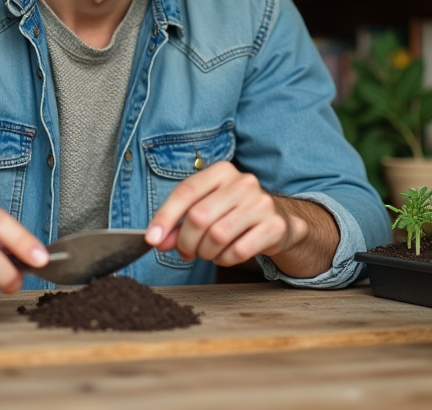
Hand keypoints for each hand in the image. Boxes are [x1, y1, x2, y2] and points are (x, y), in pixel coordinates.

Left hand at [144, 161, 338, 278]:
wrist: (279, 223)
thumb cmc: (235, 215)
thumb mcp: (207, 210)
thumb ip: (179, 223)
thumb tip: (157, 239)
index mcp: (222, 172)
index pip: (185, 192)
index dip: (164, 218)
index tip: (152, 240)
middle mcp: (243, 182)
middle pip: (199, 217)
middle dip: (186, 242)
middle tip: (187, 252)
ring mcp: (261, 203)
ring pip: (217, 235)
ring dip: (206, 252)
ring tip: (209, 252)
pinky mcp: (274, 225)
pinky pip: (237, 251)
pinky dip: (225, 259)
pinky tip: (226, 255)